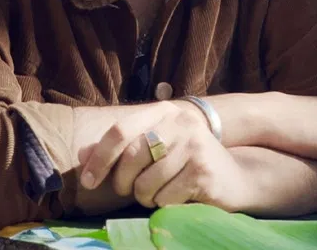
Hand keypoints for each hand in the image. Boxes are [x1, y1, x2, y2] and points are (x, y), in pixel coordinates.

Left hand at [76, 100, 240, 207]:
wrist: (234, 178)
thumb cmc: (186, 164)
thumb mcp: (153, 150)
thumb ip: (120, 149)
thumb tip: (82, 154)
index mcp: (164, 112)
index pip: (120, 131)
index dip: (99, 158)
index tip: (88, 182)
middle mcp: (181, 122)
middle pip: (131, 158)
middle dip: (123, 183)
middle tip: (131, 191)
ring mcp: (194, 145)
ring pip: (146, 183)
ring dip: (146, 197)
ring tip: (161, 192)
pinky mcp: (203, 170)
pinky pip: (165, 198)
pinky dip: (165, 205)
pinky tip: (179, 197)